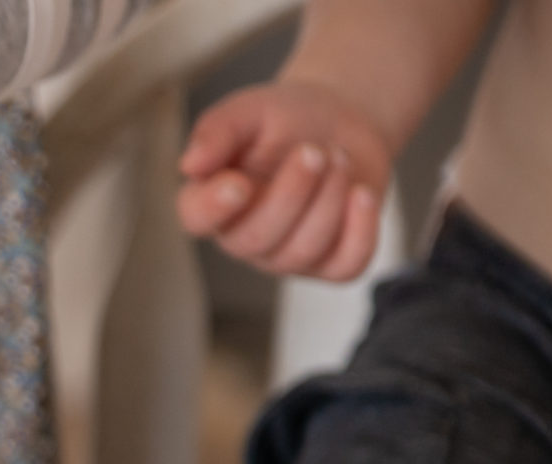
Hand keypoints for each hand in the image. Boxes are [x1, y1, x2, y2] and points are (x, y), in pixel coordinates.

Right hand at [177, 81, 391, 280]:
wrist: (340, 122)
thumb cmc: (286, 118)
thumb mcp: (250, 109)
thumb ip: (218, 129)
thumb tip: (190, 164)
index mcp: (213, 200)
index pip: (197, 219)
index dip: (214, 209)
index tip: (239, 183)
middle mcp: (242, 236)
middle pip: (257, 239)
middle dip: (293, 193)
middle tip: (315, 150)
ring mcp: (285, 256)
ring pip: (303, 251)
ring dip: (329, 199)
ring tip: (339, 158)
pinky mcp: (330, 262)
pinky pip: (346, 266)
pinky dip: (361, 231)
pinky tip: (362, 194)